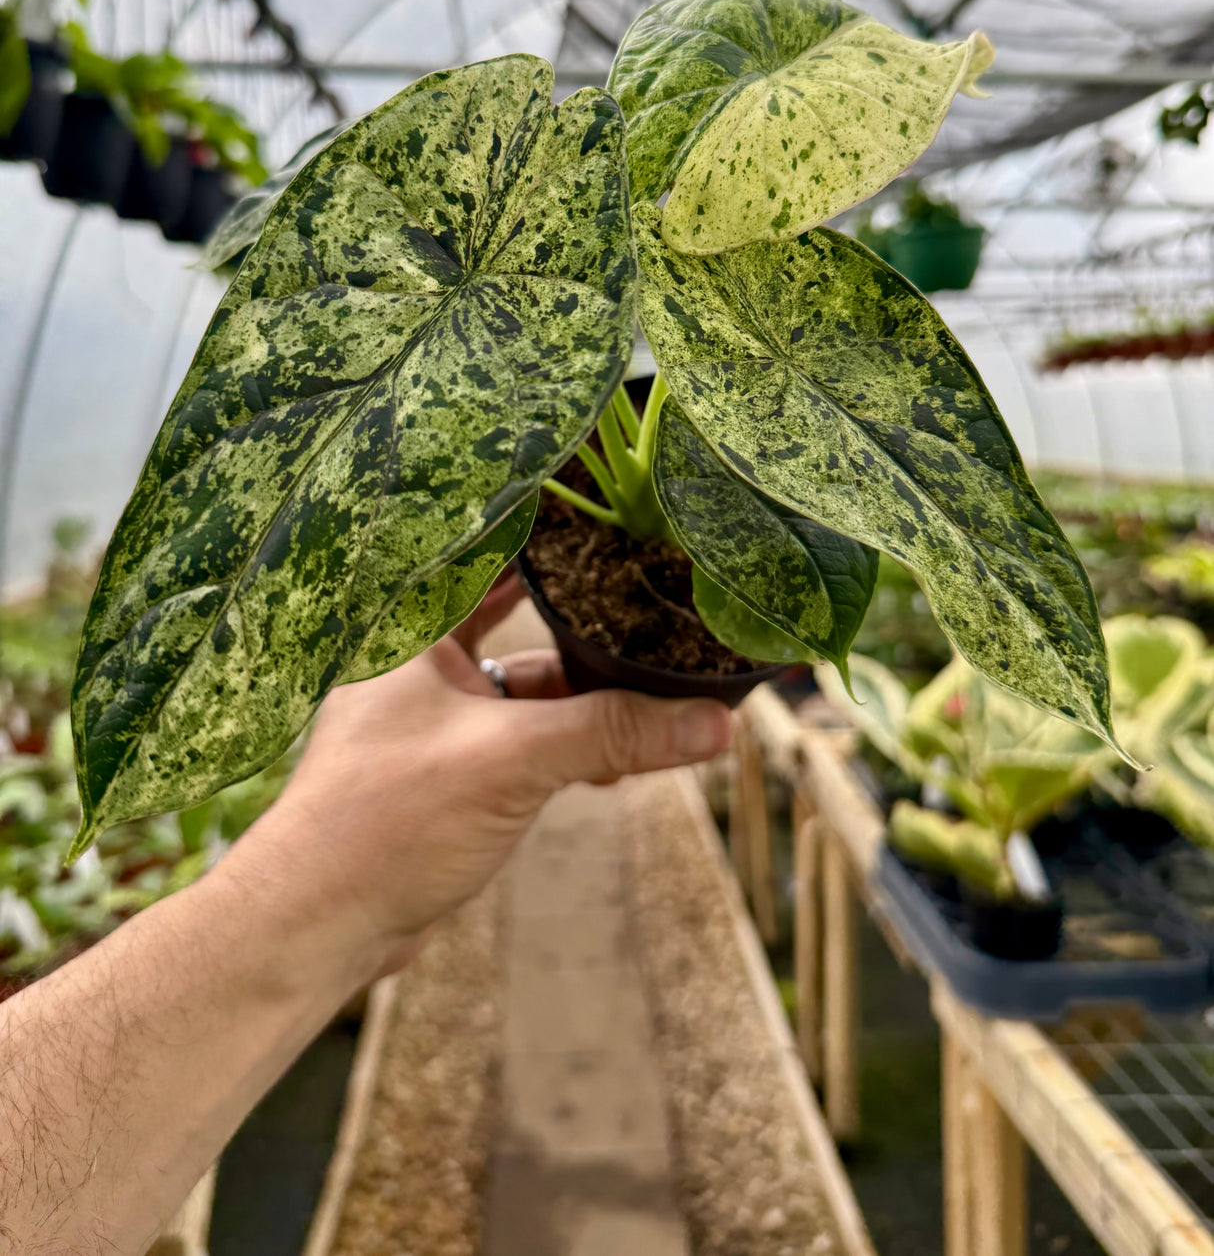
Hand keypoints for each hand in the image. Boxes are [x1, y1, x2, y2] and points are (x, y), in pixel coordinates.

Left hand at [227, 574, 731, 980]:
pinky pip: (522, 736)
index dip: (548, 531)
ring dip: (585, 696)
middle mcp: (422, 663)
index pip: (489, 554)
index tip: (612, 511)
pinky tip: (616, 763)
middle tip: (652, 595)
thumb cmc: (387, 819)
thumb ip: (614, 731)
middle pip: (517, 618)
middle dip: (585, 618)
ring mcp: (437, 718)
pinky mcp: (451, 770)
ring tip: (658, 696)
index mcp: (416, 630)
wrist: (320, 923)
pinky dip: (567, 743)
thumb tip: (714, 720)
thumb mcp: (514, 761)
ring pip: (527, 687)